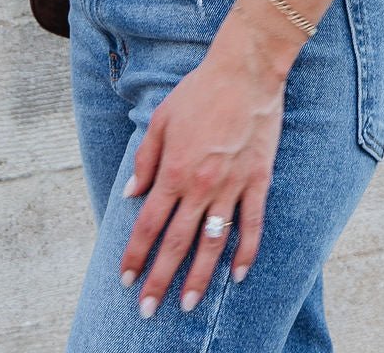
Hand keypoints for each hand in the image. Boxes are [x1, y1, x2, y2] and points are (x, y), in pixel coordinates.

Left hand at [118, 34, 286, 316]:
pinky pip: (252, 225)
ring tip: (188, 304)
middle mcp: (200, 185)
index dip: (135, 254)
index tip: (126, 279)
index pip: (148, 224)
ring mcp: (231, 186)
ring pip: (213, 243)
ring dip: (199, 277)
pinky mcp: (258, 181)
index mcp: (173, 170)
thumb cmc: (199, 91)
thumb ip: (146, 159)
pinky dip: (246, 253)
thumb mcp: (161, 118)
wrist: (244, 72)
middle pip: (177, 243)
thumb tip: (132, 195)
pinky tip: (238, 276)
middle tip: (148, 310)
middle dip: (160, 279)